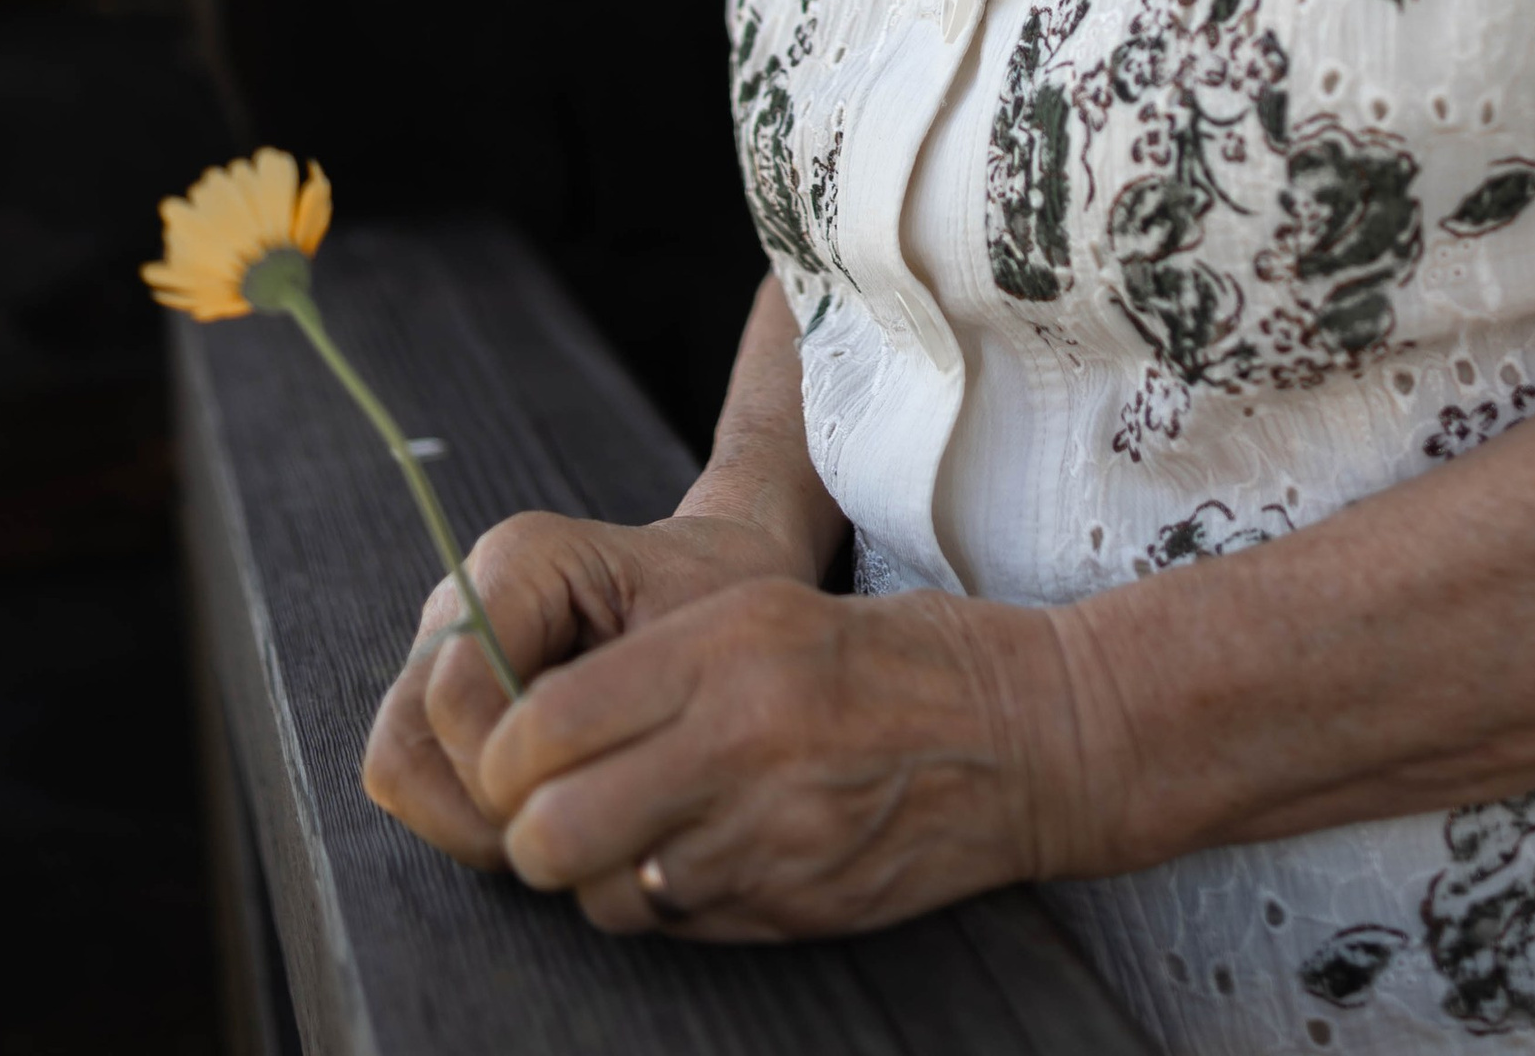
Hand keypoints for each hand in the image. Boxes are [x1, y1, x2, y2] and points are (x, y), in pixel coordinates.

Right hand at [362, 506, 808, 867]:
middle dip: (474, 811)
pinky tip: (543, 814)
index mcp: (518, 561)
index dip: (501, 772)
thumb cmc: (719, 604)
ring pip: (399, 768)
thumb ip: (616, 696)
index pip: (456, 696)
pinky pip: (417, 782)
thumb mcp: (695, 636)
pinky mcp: (441, 700)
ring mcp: (443, 652)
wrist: (724, 586)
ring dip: (466, 823)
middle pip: (406, 740)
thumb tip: (536, 789)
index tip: (577, 796)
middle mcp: (462, 601)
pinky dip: (467, 819)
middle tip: (557, 837)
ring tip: (554, 830)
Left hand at [471, 576, 1079, 938]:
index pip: (545, 723)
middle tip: (543, 806)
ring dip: (594, 869)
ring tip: (631, 826)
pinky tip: (697, 852)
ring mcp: (765, 838)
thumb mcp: (775, 614)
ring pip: (600, 892)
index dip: (501, 751)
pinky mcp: (790, 906)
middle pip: (548, 830)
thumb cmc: (903, 656)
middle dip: (525, 829)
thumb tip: (542, 724)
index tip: (509, 749)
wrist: (1034, 733)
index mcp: (730, 650)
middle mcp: (737, 744)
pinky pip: (672, 921)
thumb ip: (660, 666)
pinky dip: (662, 896)